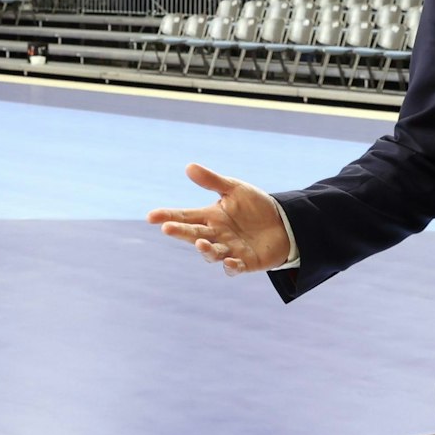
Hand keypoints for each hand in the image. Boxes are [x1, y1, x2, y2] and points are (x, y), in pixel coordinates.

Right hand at [147, 163, 292, 275]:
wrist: (283, 222)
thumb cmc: (255, 206)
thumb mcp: (235, 189)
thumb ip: (212, 181)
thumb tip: (189, 167)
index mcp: (210, 217)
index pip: (185, 216)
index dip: (168, 216)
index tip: (151, 216)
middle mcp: (216, 235)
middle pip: (193, 234)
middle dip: (180, 232)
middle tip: (167, 228)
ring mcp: (229, 250)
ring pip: (212, 253)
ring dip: (205, 249)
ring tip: (200, 242)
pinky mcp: (245, 262)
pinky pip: (235, 267)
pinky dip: (231, 266)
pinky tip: (230, 260)